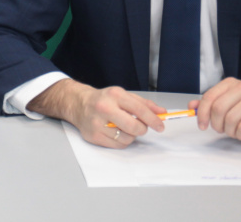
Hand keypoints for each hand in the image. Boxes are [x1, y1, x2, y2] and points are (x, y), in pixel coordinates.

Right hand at [28, 79, 165, 147]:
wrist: (79, 104)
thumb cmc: (104, 99)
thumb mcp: (123, 95)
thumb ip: (143, 104)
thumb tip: (161, 112)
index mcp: (114, 95)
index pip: (139, 109)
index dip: (153, 119)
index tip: (160, 126)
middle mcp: (104, 108)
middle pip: (133, 127)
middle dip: (142, 129)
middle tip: (141, 127)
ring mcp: (97, 123)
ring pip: (126, 138)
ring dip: (131, 135)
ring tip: (124, 127)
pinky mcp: (94, 136)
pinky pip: (117, 145)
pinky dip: (121, 141)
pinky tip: (116, 132)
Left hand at [191, 78, 240, 139]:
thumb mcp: (228, 103)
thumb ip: (210, 104)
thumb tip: (192, 106)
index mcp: (230, 83)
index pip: (210, 97)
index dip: (202, 113)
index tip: (202, 125)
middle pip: (218, 108)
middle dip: (216, 124)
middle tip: (220, 130)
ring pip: (231, 119)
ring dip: (229, 131)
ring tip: (233, 131)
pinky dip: (239, 135)